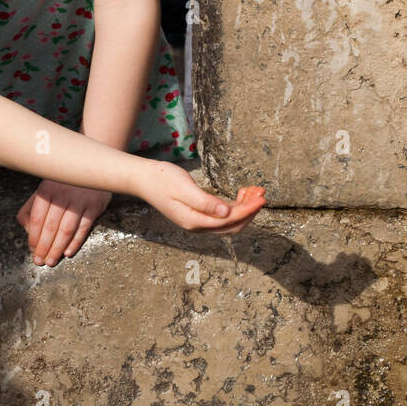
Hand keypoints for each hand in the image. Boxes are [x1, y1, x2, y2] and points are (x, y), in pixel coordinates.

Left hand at [17, 180, 111, 265]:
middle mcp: (63, 194)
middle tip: (40, 261)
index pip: (38, 219)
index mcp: (47, 189)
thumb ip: (31, 208)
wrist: (94, 168)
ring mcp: (80, 200)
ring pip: (66, 230)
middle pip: (51, 227)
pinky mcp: (95, 205)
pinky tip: (68, 252)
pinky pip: (84, 228)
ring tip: (51, 261)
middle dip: (44, 247)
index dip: (34, 237)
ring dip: (58, 248)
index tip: (32, 250)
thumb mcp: (45, 189)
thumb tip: (28, 231)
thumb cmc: (65, 183)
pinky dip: (75, 242)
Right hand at [133, 160, 265, 234]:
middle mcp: (197, 226)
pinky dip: (236, 206)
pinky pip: (223, 216)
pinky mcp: (199, 215)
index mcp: (194, 221)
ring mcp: (198, 222)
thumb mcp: (183, 188)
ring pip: (229, 222)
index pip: (229, 220)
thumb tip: (225, 212)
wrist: (144, 179)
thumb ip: (204, 202)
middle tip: (262, 193)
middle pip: (233, 225)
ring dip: (245, 209)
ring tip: (255, 191)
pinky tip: (242, 194)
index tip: (262, 198)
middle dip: (250, 211)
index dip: (248, 210)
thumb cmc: (162, 180)